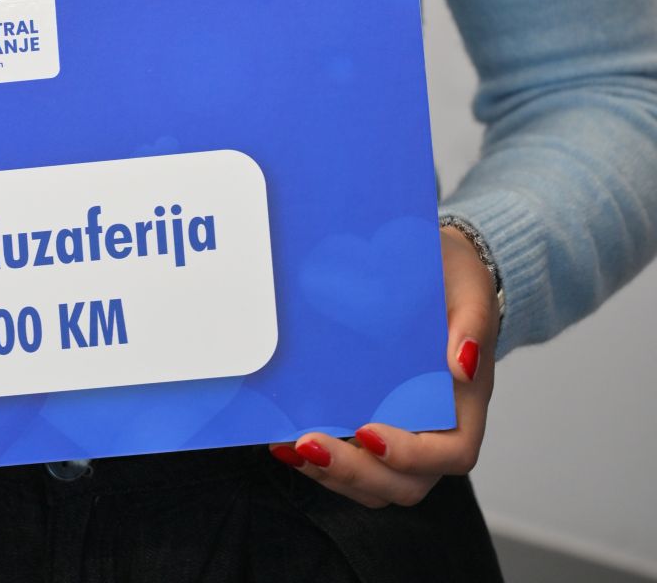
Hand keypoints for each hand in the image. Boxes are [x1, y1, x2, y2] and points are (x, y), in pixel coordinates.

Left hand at [267, 225, 499, 506]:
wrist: (436, 272)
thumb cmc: (454, 284)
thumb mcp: (469, 291)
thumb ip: (472, 323)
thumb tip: (463, 363)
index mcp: (465, 405)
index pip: (452, 452)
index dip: (412, 455)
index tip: (368, 431)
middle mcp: (436, 431)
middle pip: (405, 483)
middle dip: (355, 472)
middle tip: (310, 443)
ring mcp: (403, 434)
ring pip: (374, 483)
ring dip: (332, 474)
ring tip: (291, 446)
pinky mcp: (373, 424)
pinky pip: (351, 461)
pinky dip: (320, 461)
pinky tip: (284, 440)